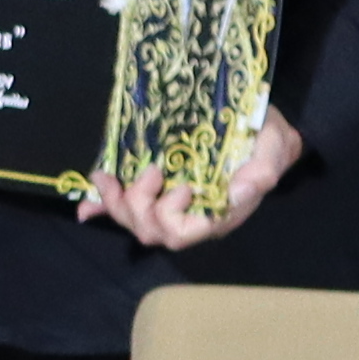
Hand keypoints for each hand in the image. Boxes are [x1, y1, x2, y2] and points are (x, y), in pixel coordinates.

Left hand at [85, 111, 300, 252]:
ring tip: (107, 176)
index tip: (178, 184)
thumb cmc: (266, 138)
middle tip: (149, 170)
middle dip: (137, 206)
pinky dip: (102, 207)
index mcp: (217, 212)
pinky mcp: (156, 189)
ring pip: (133, 221)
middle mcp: (190, 214)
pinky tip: (85, 207)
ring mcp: (170, 203)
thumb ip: (263, 171)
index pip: (182, 233)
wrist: (259, 126)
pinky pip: (123, 206)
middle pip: (151, 231)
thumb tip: (238, 193)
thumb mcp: (273, 147)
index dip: (169, 215)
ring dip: (115, 203)